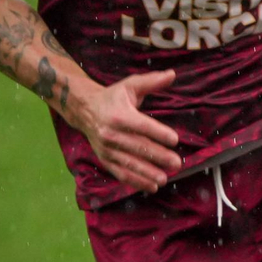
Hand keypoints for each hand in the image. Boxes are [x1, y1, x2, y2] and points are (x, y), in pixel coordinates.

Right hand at [68, 68, 183, 191]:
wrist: (84, 109)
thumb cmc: (113, 97)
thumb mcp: (130, 85)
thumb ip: (152, 81)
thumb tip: (173, 74)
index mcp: (119, 115)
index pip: (141, 125)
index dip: (158, 133)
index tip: (175, 139)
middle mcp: (111, 133)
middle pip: (138, 146)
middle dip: (158, 156)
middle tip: (176, 163)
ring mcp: (107, 149)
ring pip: (129, 163)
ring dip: (147, 173)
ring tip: (165, 178)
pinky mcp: (105, 159)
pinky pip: (121, 173)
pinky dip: (136, 181)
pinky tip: (152, 186)